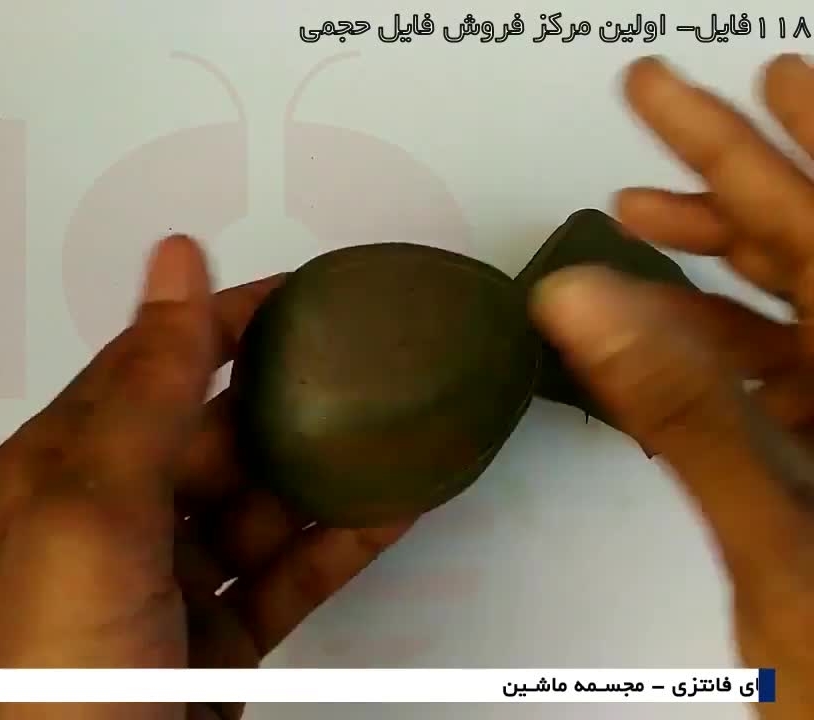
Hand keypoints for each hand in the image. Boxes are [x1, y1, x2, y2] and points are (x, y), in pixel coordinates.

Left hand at [0, 236, 415, 719]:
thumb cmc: (53, 667)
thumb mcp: (94, 508)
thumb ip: (145, 385)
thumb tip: (175, 259)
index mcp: (61, 470)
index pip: (153, 364)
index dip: (227, 322)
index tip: (307, 292)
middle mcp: (110, 519)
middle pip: (215, 435)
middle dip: (290, 400)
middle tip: (374, 363)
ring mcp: (163, 585)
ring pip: (258, 506)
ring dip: (327, 472)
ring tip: (400, 430)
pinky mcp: (210, 645)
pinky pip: (282, 576)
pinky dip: (336, 544)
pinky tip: (392, 509)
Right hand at [531, 54, 813, 718]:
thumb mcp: (773, 538)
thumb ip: (685, 409)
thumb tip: (588, 300)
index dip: (751, 149)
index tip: (701, 86)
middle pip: (811, 245)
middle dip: (735, 169)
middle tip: (673, 106)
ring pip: (789, 301)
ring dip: (714, 251)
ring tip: (650, 200)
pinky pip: (769, 366)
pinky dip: (704, 334)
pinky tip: (653, 315)